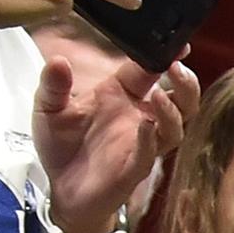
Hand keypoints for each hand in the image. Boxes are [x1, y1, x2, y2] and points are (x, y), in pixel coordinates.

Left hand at [32, 32, 193, 232]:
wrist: (59, 189)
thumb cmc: (61, 145)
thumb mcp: (48, 107)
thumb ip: (53, 84)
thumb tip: (58, 60)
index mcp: (122, 96)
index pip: (150, 71)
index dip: (165, 56)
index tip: (178, 44)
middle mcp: (139, 118)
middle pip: (180, 101)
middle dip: (185, 84)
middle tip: (177, 67)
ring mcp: (141, 145)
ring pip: (175, 128)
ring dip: (171, 111)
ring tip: (157, 94)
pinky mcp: (134, 169)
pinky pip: (150, 154)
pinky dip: (150, 140)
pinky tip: (146, 126)